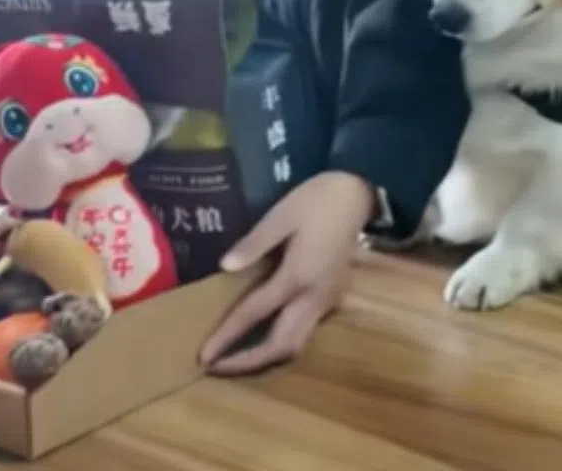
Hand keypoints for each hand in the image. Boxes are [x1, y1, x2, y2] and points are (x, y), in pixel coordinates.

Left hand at [199, 170, 374, 374]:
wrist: (357, 194)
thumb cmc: (316, 201)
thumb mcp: (280, 215)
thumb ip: (253, 244)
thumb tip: (225, 266)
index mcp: (298, 276)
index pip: (255, 314)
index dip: (227, 337)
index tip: (204, 357)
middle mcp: (315, 297)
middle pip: (282, 346)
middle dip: (249, 362)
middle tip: (217, 367)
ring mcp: (328, 301)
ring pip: (298, 344)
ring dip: (267, 357)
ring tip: (236, 358)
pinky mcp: (334, 298)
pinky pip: (306, 330)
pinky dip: (281, 341)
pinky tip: (263, 334)